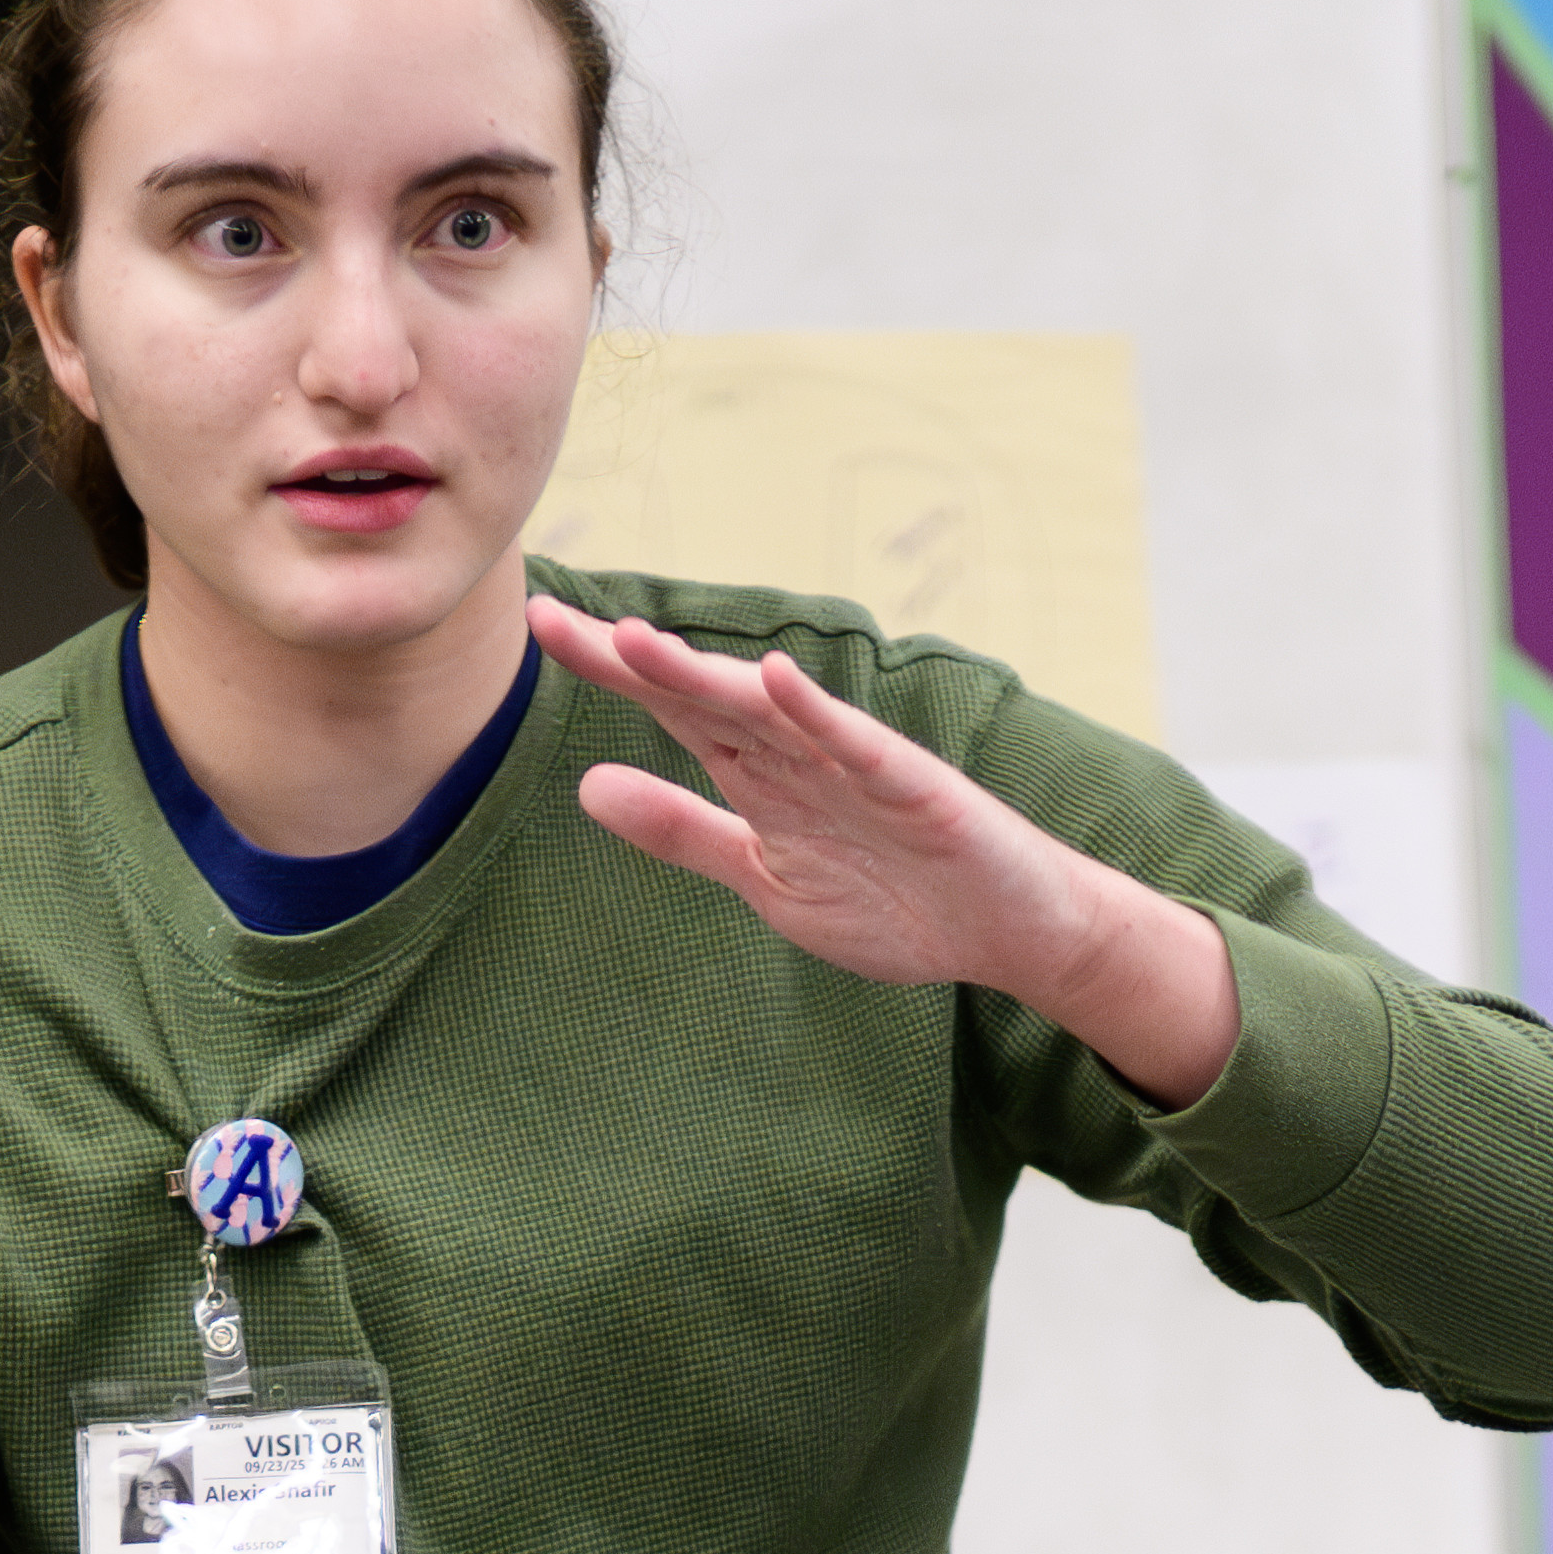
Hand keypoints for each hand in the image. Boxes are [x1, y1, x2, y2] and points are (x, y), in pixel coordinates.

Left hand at [531, 597, 1240, 1107]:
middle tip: (558, 621)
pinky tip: (773, 678)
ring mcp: (861, 768)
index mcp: (762, 774)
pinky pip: (862, 749)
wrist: (1009, 932)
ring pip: (770, 713)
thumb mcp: (765, 876)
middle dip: (634, 661)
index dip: (611, 669)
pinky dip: (820, 714)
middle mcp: (803, 754)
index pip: (673, 710)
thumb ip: (684, 832)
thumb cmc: (894, 898)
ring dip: (705, 678)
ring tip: (636, 644)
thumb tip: (586, 786)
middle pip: (706, 698)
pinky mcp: (918, 791)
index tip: (543, 626)